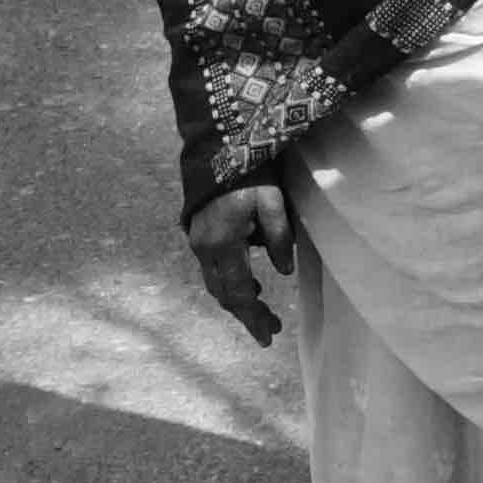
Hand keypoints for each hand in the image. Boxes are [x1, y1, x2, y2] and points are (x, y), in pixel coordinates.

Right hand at [183, 184, 297, 345]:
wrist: (217, 146)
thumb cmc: (251, 173)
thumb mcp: (273, 201)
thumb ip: (279, 237)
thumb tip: (285, 272)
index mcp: (223, 244)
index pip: (239, 293)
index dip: (254, 316)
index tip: (269, 336)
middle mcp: (204, 248)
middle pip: (223, 294)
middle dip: (246, 313)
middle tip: (270, 328)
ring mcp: (197, 241)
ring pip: (216, 283)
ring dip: (237, 298)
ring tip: (260, 307)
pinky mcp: (196, 232)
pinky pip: (213, 268)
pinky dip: (230, 281)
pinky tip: (249, 282)